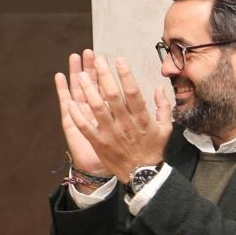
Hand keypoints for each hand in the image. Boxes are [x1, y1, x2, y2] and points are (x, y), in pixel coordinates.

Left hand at [59, 49, 172, 180]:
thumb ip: (163, 107)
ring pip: (97, 108)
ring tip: (82, 75)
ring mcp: (111, 133)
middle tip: (97, 59)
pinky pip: (85, 127)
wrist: (142, 175)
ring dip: (88, 90)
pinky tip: (70, 102)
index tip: (119, 60)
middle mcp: (126, 124)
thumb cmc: (153, 149)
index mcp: (142, 118)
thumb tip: (159, 88)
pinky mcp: (99, 142)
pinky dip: (77, 114)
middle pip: (112, 95)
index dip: (125, 75)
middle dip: (104, 75)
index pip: (133, 92)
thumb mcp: (165, 128)